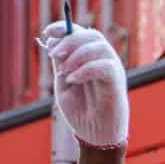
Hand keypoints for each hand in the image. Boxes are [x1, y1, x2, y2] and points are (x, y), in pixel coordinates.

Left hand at [39, 22, 128, 148]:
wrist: (95, 135)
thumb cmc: (81, 112)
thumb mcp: (63, 86)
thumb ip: (60, 66)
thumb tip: (51, 44)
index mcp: (88, 58)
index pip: (78, 33)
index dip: (63, 28)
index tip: (47, 32)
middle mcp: (101, 59)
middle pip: (89, 35)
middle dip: (69, 40)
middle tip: (54, 54)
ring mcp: (111, 67)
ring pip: (98, 45)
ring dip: (77, 55)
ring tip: (64, 72)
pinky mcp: (117, 79)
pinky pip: (104, 64)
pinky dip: (85, 69)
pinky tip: (73, 80)